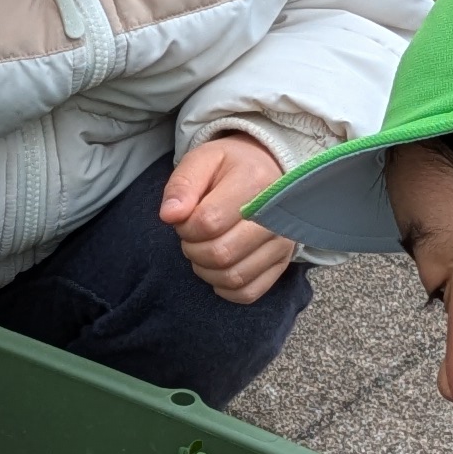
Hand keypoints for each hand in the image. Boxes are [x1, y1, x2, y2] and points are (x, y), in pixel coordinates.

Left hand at [159, 133, 301, 304]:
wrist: (266, 172)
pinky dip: (225, 288)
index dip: (186, 227)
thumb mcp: (201, 161)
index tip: (185, 218)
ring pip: (233, 277)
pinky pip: (248, 292)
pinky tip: (217, 268)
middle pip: (221, 254)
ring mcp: (283, 244)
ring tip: (203, 249)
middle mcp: (277, 217)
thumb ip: (182, 185)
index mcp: (256, 182)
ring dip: (205, 270)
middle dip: (193, 249)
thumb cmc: (229, 167)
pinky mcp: (282, 264)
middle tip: (192, 236)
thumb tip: (170, 216)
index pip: (209, 222)